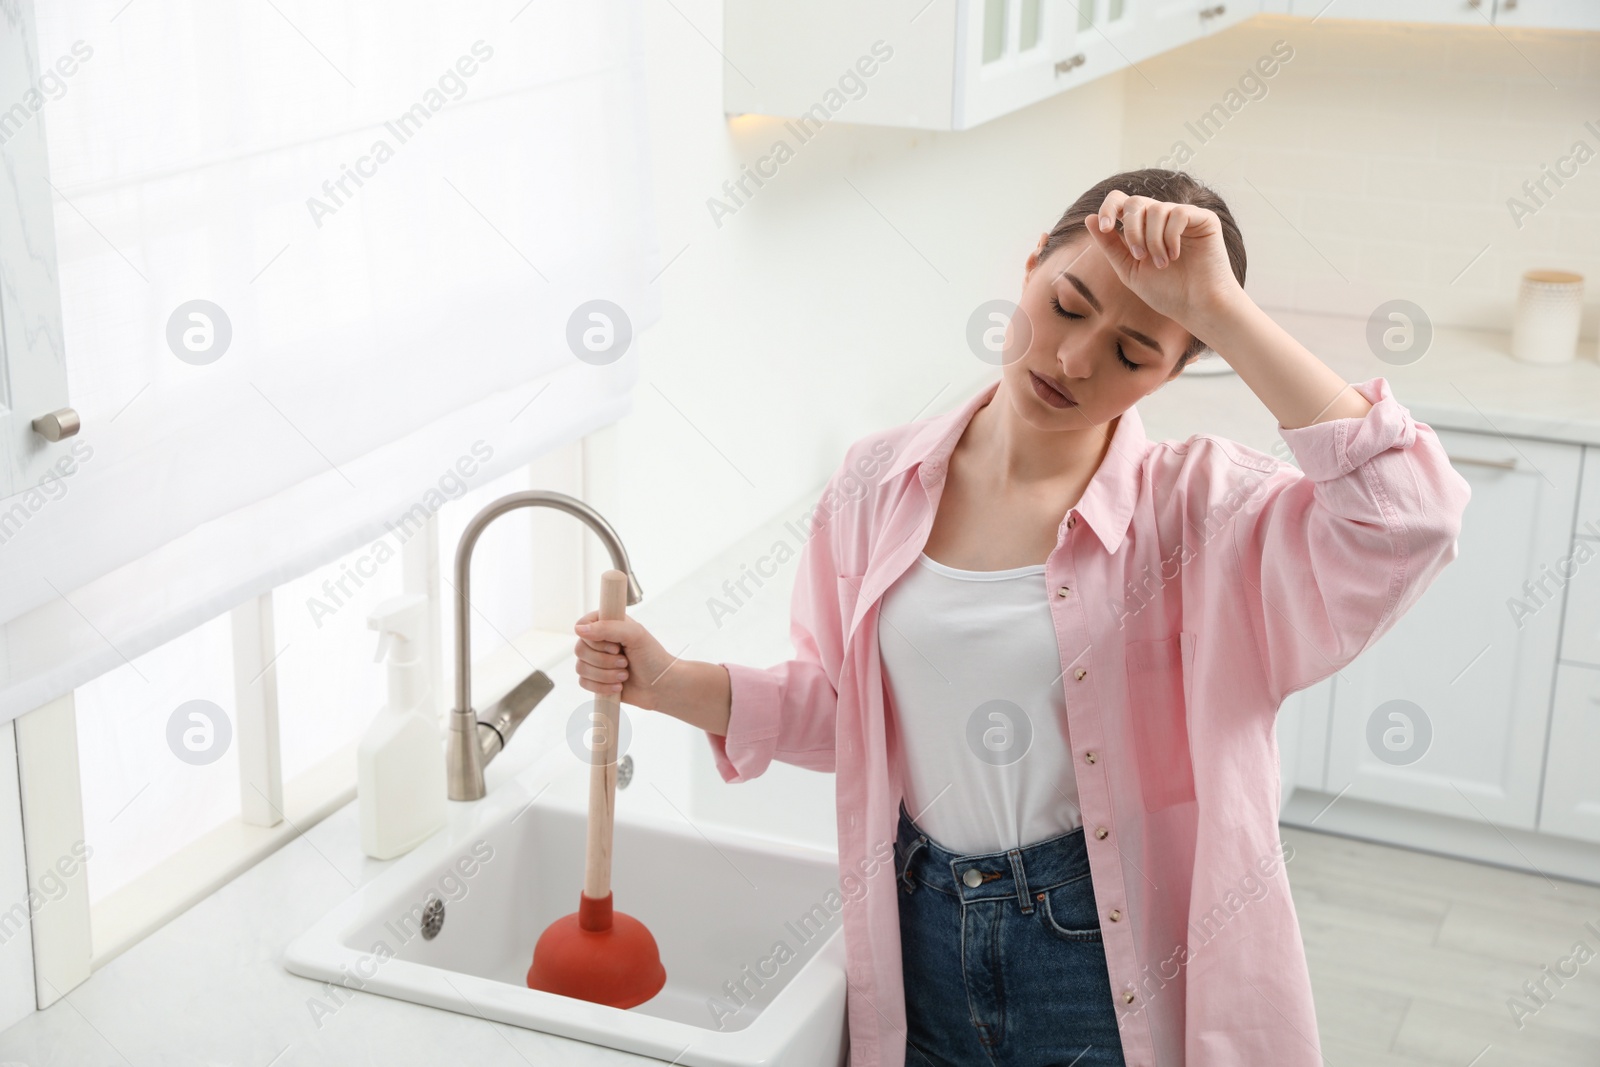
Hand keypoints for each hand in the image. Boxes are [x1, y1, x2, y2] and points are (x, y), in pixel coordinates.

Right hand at [573, 611, 676, 711]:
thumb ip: (607, 628)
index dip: (594, 639)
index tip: (615, 646)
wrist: (661, 686)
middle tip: (625, 661)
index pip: (582, 625)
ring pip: (581, 668)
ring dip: (605, 675)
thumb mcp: (635, 635)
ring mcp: (596, 661)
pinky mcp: (596, 679)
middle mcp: (600, 642)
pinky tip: (619, 686)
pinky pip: (584, 683)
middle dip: (604, 660)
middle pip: (580, 649)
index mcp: (608, 625)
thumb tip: (579, 629)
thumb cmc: (653, 658)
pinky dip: (602, 686)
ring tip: (624, 674)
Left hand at [1082, 190, 1242, 332]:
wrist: (1196, 307)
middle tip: (1140, 256)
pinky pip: (1178, 214)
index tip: (1106, 228)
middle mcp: (1162, 218)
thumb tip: (1089, 218)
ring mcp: (1183, 216)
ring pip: (1156, 209)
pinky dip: (1171, 237)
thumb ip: (1110, 245)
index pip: (1121, 202)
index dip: (1109, 208)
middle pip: (1136, 202)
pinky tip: (1176, 255)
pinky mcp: (1204, 219)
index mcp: (1143, 228)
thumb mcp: (1129, 269)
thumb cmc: (1166, 292)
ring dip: (1153, 240)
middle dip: (1132, 230)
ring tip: (1162, 263)